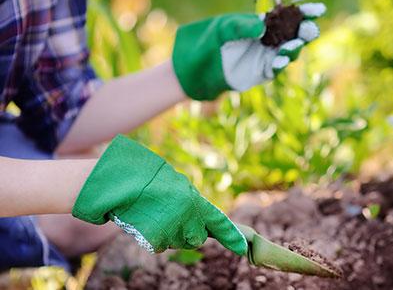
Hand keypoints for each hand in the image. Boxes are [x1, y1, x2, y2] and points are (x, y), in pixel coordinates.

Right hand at [71, 135, 246, 255]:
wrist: (115, 183)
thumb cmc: (144, 179)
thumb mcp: (173, 184)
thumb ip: (189, 200)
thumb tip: (200, 219)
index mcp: (192, 198)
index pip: (218, 220)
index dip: (231, 236)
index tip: (243, 248)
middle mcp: (186, 215)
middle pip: (196, 238)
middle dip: (187, 233)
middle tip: (169, 216)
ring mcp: (171, 228)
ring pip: (176, 242)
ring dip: (168, 233)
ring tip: (152, 214)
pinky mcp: (155, 239)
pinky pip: (158, 246)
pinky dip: (151, 237)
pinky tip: (143, 222)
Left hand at [172, 3, 325, 100]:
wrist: (193, 69)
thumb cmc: (206, 43)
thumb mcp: (222, 28)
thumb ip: (241, 26)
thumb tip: (262, 26)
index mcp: (261, 24)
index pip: (287, 16)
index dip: (304, 13)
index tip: (318, 9)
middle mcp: (267, 40)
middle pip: (293, 35)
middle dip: (304, 31)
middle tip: (309, 29)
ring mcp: (265, 57)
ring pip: (288, 52)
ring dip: (294, 48)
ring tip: (294, 44)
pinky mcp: (260, 73)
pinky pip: (275, 68)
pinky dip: (280, 64)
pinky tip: (281, 59)